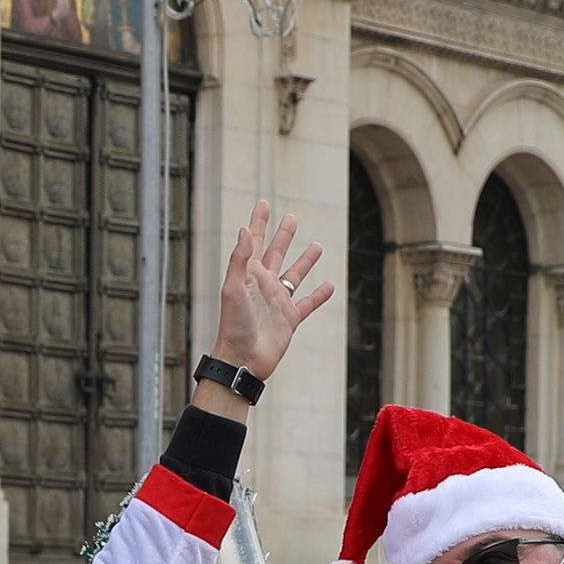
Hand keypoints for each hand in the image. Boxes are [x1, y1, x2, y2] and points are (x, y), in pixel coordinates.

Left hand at [203, 203, 335, 401]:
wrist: (242, 360)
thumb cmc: (233, 326)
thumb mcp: (233, 289)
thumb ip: (239, 260)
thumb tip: (244, 230)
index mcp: (248, 275)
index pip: (254, 241)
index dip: (258, 222)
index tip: (263, 203)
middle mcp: (264, 285)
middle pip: (276, 253)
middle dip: (283, 234)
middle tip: (292, 216)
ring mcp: (277, 302)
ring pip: (294, 276)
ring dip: (305, 261)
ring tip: (318, 245)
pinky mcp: (289, 319)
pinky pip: (308, 304)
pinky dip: (320, 295)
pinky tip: (330, 285)